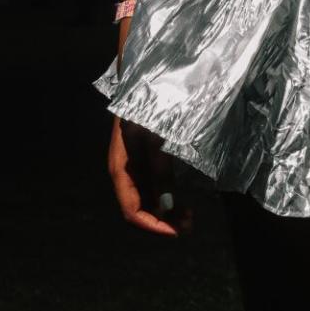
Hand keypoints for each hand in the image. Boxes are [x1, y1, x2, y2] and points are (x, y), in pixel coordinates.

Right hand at [108, 116, 192, 235]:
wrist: (142, 78)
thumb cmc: (147, 105)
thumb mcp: (155, 137)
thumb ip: (160, 169)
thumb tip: (166, 205)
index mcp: (121, 169)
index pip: (132, 210)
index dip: (152, 224)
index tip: (175, 232)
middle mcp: (125, 172)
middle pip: (140, 207)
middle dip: (162, 220)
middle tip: (188, 225)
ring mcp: (134, 166)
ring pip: (147, 198)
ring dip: (166, 210)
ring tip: (189, 216)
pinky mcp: (143, 158)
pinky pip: (152, 185)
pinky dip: (166, 195)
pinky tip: (181, 199)